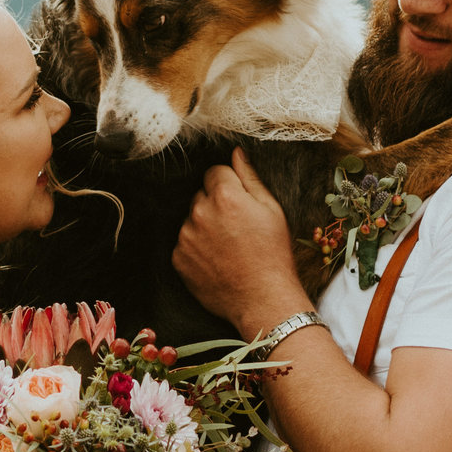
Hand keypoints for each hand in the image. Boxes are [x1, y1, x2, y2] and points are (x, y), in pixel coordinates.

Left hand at [174, 148, 309, 335]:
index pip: (215, 172)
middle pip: (202, 195)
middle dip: (216, 205)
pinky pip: (185, 242)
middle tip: (237, 228)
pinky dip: (196, 248)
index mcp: (224, 194)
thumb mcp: (271, 209)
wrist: (262, 298)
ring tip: (228, 247)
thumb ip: (250, 177)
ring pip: (192, 219)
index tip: (241, 204)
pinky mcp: (178, 258)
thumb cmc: (273, 253)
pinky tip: (217, 260)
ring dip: (205, 226)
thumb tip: (236, 152)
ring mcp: (185, 236)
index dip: (230, 186)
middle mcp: (199, 211)